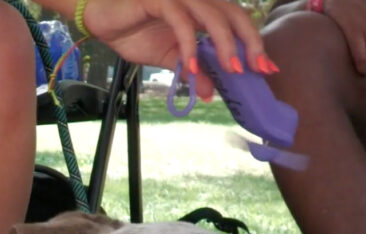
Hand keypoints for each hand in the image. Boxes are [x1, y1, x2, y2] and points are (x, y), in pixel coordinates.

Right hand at [82, 0, 267, 99]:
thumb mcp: (167, 58)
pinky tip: (191, 68)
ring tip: (231, 70)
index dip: (253, 43)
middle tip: (257, 69)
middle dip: (250, 42)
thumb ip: (191, 71)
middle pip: (234, 14)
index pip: (236, 21)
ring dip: (225, 44)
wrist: (99, 18)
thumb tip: (211, 93)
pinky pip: (181, 21)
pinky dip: (190, 46)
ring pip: (213, 15)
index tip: (266, 68)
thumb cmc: (133, 29)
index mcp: (201, 8)